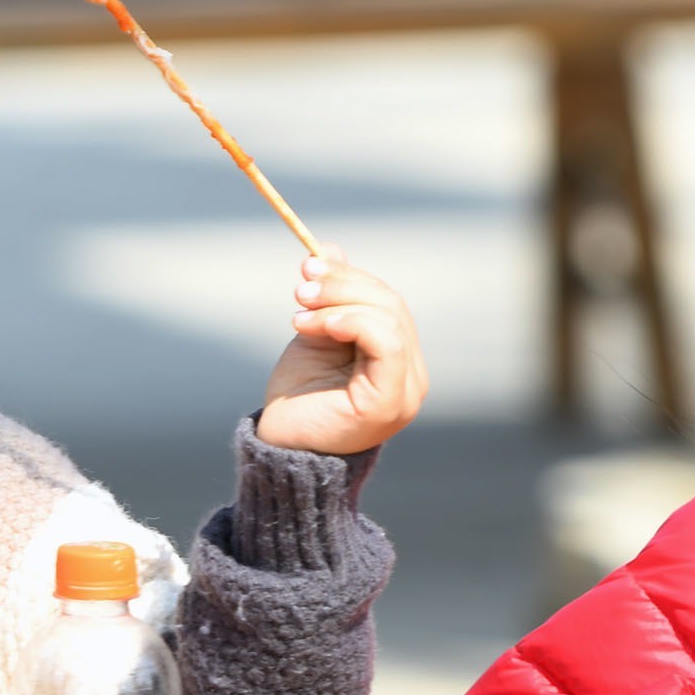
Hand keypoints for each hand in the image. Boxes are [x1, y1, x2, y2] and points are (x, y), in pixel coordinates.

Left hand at [258, 255, 427, 455]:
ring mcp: (406, 390)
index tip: (309, 266)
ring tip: (299, 312)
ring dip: (338, 302)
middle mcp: (413, 375)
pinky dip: (351, 321)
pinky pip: (386, 342)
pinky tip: (317, 325)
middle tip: (301, 284)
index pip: (388, 302)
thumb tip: (328, 247)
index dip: (350, 277)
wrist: (281, 447)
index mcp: (400, 359)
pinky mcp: (390, 401)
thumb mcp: (316, 335)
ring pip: (389, 318)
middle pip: (391, 305)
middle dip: (342, 284)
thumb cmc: (300, 398)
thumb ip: (330, 298)